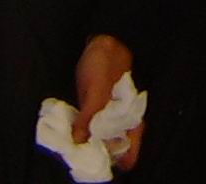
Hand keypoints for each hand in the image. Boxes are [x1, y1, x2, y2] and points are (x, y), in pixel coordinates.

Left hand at [71, 33, 140, 171]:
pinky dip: (85, 133)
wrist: (104, 38)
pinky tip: (74, 135)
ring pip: (104, 138)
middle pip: (116, 149)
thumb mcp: (96, 88)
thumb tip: (78, 141)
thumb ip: (89, 115)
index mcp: (131, 117)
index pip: (130, 151)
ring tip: (76, 152)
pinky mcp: (99, 108)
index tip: (102, 168)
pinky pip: (94, 127)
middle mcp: (123, 120)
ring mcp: (111, 114)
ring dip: (92, 145)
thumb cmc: (105, 62)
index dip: (118, 162)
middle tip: (83, 162)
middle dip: (101, 157)